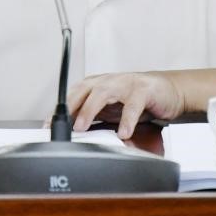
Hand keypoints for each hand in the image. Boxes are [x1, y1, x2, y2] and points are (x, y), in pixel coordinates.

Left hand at [67, 72, 184, 138]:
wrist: (167, 91)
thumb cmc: (136, 99)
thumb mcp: (111, 109)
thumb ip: (92, 117)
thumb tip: (70, 133)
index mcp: (96, 85)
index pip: (72, 95)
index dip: (59, 110)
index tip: (48, 126)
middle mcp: (108, 82)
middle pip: (83, 90)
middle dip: (69, 107)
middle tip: (59, 126)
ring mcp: (125, 84)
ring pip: (103, 93)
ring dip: (89, 110)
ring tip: (81, 126)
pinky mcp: (144, 90)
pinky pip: (133, 105)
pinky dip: (127, 119)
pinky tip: (123, 132)